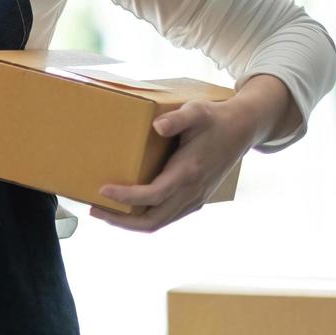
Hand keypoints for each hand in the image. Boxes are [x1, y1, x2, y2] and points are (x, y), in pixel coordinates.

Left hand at [90, 98, 259, 233]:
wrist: (242, 130)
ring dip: (130, 222)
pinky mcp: (195, 199)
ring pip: (160, 222)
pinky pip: (167, 216)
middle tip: (93, 209)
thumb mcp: (197, 112)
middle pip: (153, 220)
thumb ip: (178, 119)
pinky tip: (127, 209)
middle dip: (121, 220)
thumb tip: (157, 126)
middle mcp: (192, 191)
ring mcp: (195, 198)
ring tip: (103, 212)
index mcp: (189, 172)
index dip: (127, 197)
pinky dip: (144, 218)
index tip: (102, 190)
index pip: (154, 195)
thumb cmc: (214, 118)